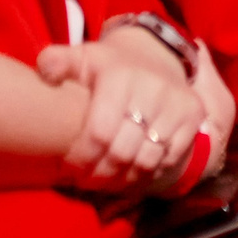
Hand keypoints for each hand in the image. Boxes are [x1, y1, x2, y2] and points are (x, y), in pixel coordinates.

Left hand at [36, 29, 207, 194]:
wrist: (156, 56)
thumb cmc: (109, 67)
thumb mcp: (82, 58)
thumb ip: (57, 61)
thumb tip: (44, 69)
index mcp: (120, 76)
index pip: (99, 133)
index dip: (82, 158)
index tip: (69, 169)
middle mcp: (153, 88)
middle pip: (123, 152)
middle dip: (100, 174)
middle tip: (85, 181)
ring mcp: (177, 103)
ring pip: (147, 160)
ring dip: (123, 178)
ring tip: (105, 181)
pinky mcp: (193, 115)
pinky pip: (170, 158)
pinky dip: (149, 173)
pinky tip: (130, 173)